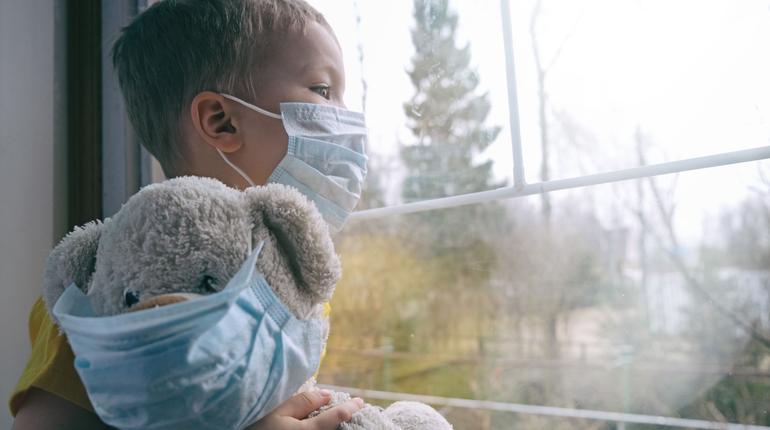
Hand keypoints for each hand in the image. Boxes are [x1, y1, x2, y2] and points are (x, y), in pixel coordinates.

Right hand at [246, 390, 363, 429]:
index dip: (351, 408)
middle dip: (348, 421)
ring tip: (341, 419)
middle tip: (355, 412)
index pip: (337, 417)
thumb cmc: (253, 426)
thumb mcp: (274, 411)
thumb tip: (328, 396)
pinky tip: (325, 426)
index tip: (360, 402)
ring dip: (337, 428)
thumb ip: (302, 402)